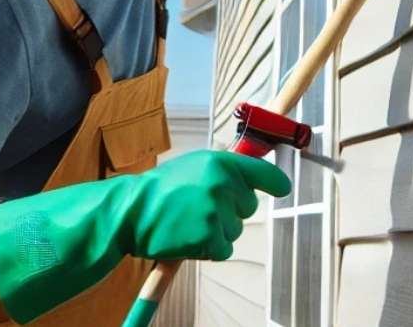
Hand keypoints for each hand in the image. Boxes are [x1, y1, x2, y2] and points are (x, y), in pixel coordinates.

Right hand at [0, 150, 289, 322]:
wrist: (129, 213)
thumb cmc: (160, 190)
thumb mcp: (193, 167)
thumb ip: (223, 170)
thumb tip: (254, 175)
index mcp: (221, 163)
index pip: (262, 173)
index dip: (276, 183)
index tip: (283, 189)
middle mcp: (223, 184)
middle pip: (249, 207)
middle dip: (230, 211)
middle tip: (200, 209)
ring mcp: (217, 211)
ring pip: (235, 230)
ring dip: (217, 231)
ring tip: (188, 222)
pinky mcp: (208, 236)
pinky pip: (223, 249)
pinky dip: (209, 249)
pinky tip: (188, 238)